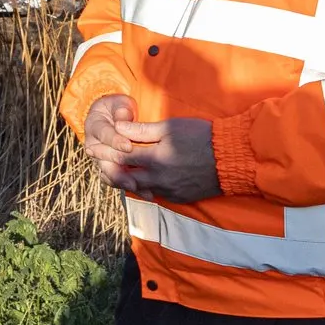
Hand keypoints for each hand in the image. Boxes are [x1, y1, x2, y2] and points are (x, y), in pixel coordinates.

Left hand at [86, 97, 218, 201]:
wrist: (232, 158)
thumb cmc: (202, 137)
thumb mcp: (171, 127)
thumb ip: (142, 130)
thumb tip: (118, 126)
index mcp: (155, 159)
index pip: (120, 156)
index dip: (104, 150)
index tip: (92, 146)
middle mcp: (158, 179)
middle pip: (124, 177)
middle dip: (110, 169)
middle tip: (98, 161)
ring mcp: (168, 191)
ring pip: (138, 188)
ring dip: (125, 180)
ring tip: (116, 170)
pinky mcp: (178, 197)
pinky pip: (154, 194)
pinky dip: (143, 186)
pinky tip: (140, 179)